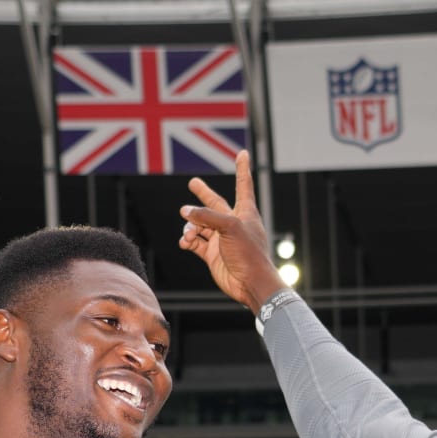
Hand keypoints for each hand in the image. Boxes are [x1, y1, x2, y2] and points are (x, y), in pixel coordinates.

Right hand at [179, 149, 286, 311]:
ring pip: (200, 225)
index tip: (243, 153)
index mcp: (245, 213)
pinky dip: (188, 241)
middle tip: (193, 182)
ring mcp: (222, 240)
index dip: (242, 168)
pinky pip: (195, 243)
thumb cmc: (249, 254)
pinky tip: (186, 242)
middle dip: (203, 194)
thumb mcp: (230, 228)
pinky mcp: (213, 255)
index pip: (243, 185)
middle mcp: (233, 224)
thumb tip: (185, 212)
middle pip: (214, 204)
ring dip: (191, 226)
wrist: (251, 284)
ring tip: (190, 232)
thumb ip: (207, 216)